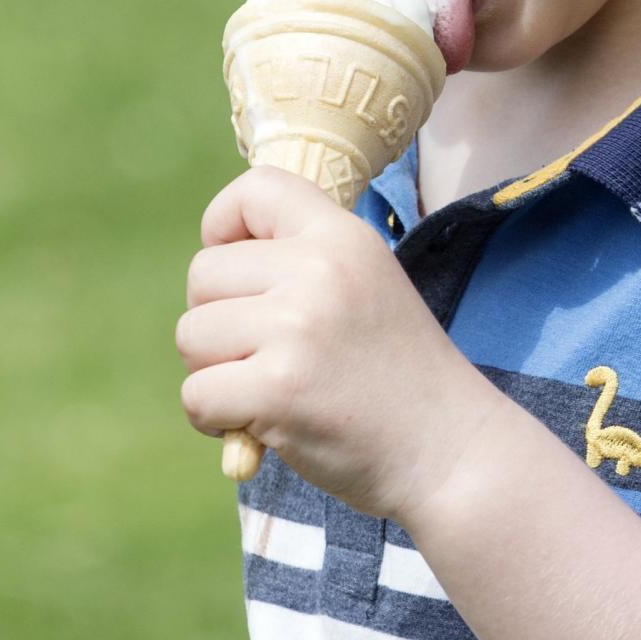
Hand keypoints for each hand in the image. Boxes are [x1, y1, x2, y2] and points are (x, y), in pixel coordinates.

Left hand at [176, 167, 494, 520]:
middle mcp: (318, 270)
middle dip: (216, 323)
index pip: (255, 188)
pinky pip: (196, 395)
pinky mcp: (277, 389)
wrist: (449, 450)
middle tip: (262, 358)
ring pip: (191, 335)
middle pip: (204, 274)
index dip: (224, 227)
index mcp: (342, 237)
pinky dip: (214, 420)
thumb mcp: (367, 286)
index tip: (240, 276)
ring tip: (267, 393)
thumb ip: (304, 263)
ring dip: (213, 373)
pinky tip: (259, 427)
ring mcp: (296, 328)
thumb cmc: (400, 377)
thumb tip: (215, 265)